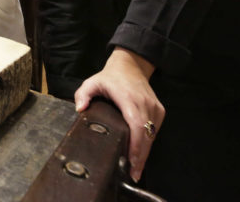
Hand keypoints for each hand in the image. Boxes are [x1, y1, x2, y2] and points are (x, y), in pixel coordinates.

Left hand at [74, 47, 164, 182]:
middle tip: (134, 174)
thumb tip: (80, 109)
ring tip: (136, 169)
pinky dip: (148, 143)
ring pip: (152, 135)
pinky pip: (155, 130)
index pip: (136, 125)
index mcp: (128, 98)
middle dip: (140, 157)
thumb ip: (83, 94)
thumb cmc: (110, 77)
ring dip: (145, 152)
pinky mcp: (159, 111)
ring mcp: (154, 108)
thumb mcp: (92, 82)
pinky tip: (140, 154)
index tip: (131, 161)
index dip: (136, 145)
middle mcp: (145, 104)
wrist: (131, 66)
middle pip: (146, 135)